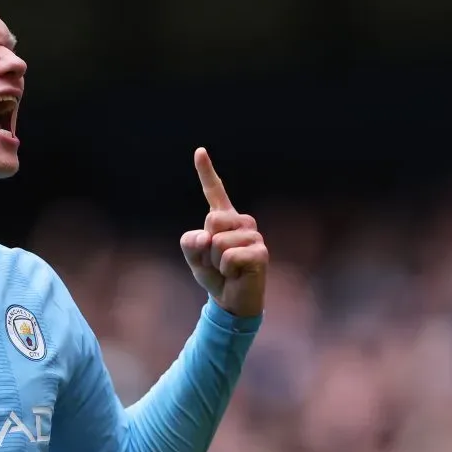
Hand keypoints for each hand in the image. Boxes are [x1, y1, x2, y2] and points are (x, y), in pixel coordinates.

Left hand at [180, 147, 267, 317]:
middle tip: (217, 260)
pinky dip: (226, 270)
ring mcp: (253, 236)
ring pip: (219, 242)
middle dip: (206, 246)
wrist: (232, 300)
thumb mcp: (194, 258)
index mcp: (224, 219)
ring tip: (227, 268)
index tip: (199, 151)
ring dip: (216, 262)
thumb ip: (190, 243)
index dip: (206, 171)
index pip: (215, 192)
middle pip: (212, 220)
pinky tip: (236, 274)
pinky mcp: (260, 253)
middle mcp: (241, 222)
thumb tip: (206, 237)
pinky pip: (229, 257)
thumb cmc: (215, 275)